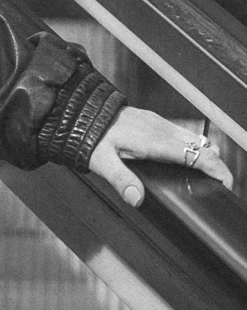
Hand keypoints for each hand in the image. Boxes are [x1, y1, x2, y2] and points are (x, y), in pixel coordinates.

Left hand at [87, 109, 233, 206]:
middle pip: (200, 146)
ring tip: (212, 174)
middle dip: (216, 164)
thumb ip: (121, 180)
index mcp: (153, 141)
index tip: (227, 182)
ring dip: (205, 153)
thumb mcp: (102, 161)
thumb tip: (137, 199)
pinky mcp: (153, 120)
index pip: (195, 154)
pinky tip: (190, 156)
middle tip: (223, 184)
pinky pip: (181, 132)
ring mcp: (157, 122)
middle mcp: (160, 129)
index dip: (215, 168)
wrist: (81, 110)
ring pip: (192, 137)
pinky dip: (193, 145)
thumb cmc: (90, 136)